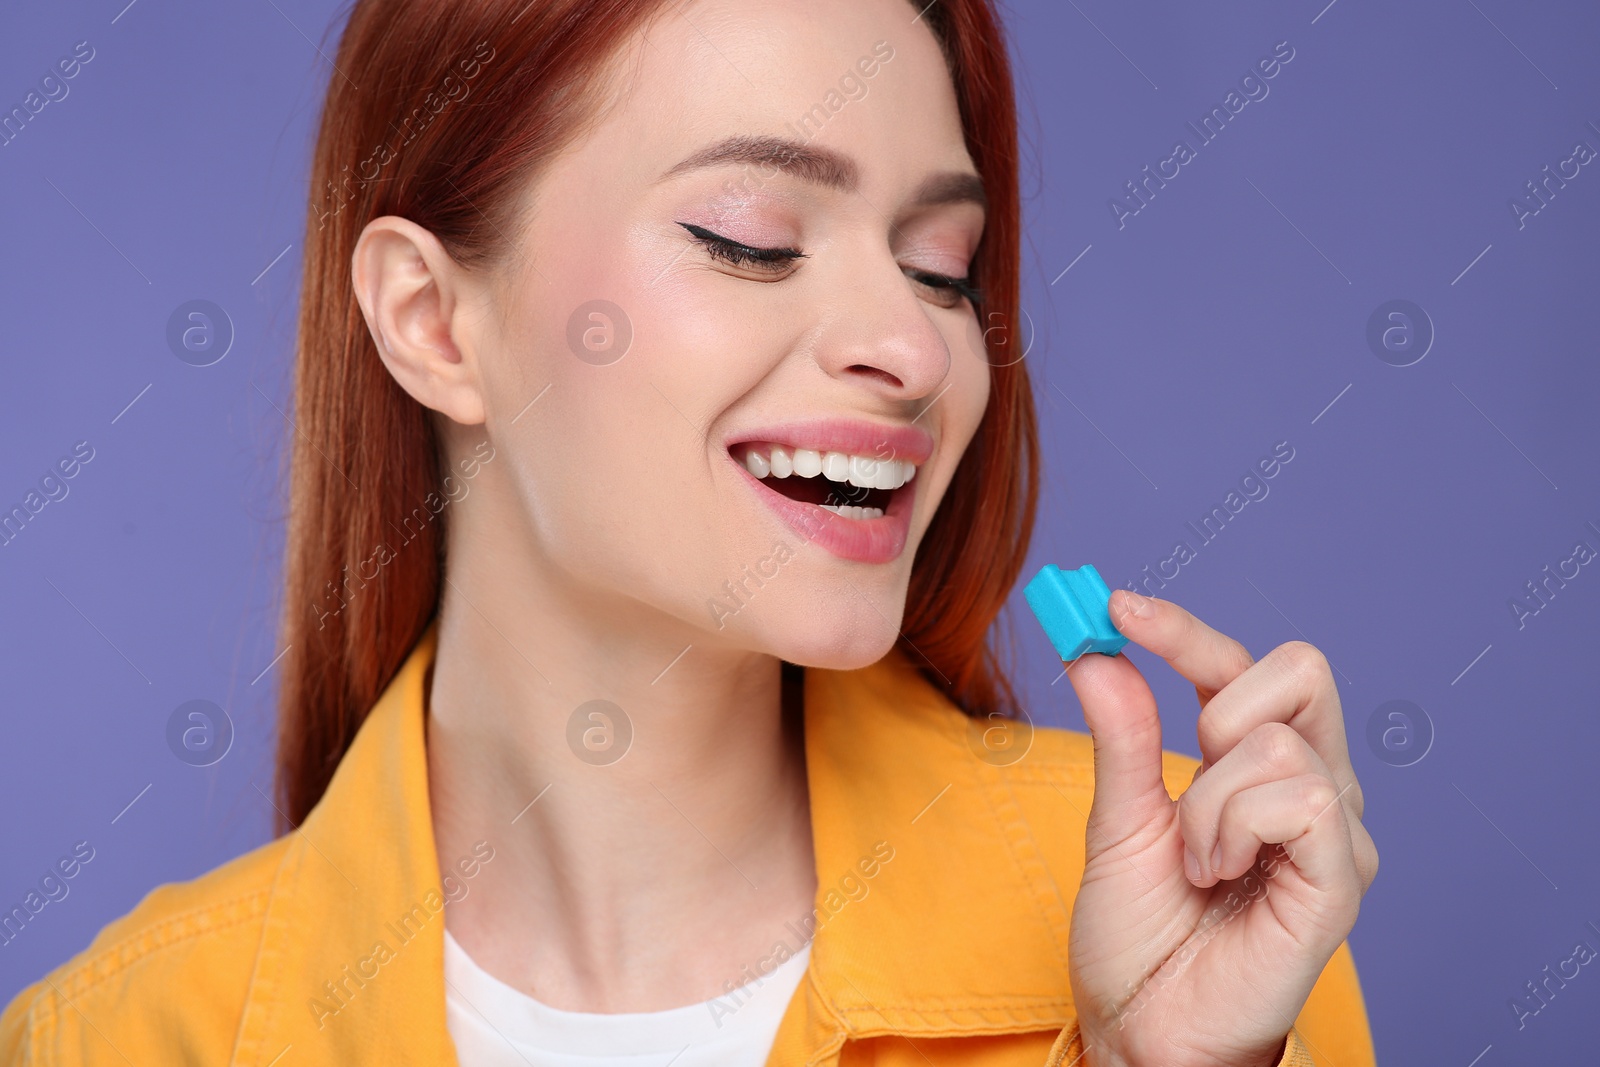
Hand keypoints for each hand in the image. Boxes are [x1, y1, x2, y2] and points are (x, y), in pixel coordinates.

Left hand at [1063, 590, 1377, 1066]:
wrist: (1142, 1030)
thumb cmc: (1138, 939)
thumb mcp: (1117, 822)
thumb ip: (1122, 737)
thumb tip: (1098, 652)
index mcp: (1258, 769)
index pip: (1244, 666)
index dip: (1184, 629)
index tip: (1115, 607)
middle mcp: (1311, 788)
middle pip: (1301, 670)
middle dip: (1217, 699)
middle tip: (1184, 765)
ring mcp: (1334, 834)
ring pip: (1279, 741)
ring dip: (1207, 798)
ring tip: (1194, 861)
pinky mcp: (1341, 880)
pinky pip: (1306, 799)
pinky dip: (1236, 827)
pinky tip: (1217, 875)